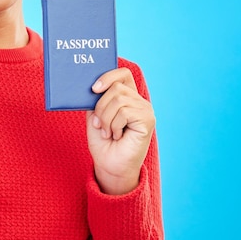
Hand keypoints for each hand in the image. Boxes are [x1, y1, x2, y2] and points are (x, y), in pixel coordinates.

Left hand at [86, 67, 154, 194]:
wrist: (110, 165)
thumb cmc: (103, 142)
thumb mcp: (95, 116)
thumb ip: (96, 99)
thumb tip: (93, 85)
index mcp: (126, 97)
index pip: (122, 74)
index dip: (108, 76)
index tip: (93, 89)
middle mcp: (138, 100)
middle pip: (116, 87)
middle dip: (100, 106)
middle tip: (99, 124)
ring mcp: (145, 109)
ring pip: (118, 99)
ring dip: (106, 119)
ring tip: (108, 132)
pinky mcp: (147, 119)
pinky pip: (124, 112)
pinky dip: (114, 125)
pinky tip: (117, 136)